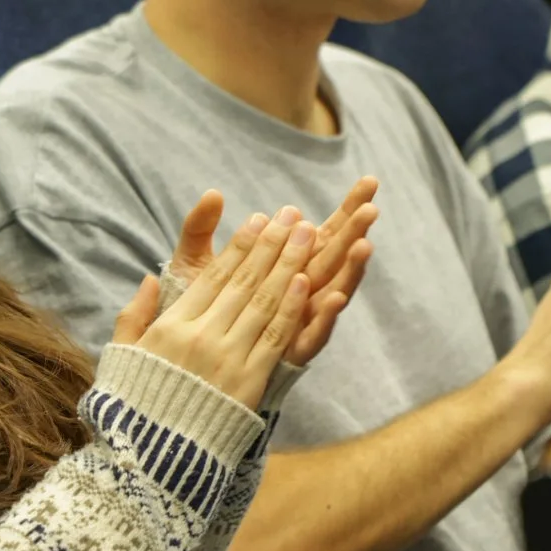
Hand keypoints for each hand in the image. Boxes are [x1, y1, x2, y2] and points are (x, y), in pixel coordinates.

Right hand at [114, 206, 316, 405]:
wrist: (152, 462)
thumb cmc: (134, 411)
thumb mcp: (120, 357)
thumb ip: (133, 316)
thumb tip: (149, 280)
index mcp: (170, 328)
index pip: (212, 277)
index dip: (238, 246)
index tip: (257, 220)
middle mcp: (200, 337)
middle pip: (243, 282)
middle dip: (270, 245)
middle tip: (291, 216)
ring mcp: (227, 359)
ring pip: (264, 302)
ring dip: (288, 265)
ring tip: (306, 236)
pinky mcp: (249, 383)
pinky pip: (275, 337)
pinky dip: (292, 307)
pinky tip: (306, 282)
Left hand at [165, 181, 379, 367]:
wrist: (178, 367)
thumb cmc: (191, 312)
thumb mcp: (193, 264)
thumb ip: (201, 229)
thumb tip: (213, 192)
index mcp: (284, 267)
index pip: (323, 232)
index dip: (346, 209)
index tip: (368, 183)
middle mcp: (297, 294)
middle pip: (334, 258)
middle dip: (355, 233)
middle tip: (373, 205)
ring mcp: (296, 323)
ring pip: (331, 293)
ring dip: (349, 271)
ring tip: (364, 245)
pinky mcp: (287, 354)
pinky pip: (312, 336)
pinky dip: (323, 318)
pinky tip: (336, 297)